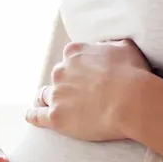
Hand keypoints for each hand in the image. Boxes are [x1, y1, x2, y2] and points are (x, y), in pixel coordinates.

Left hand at [27, 38, 151, 141]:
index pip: (70, 58)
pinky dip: (33, 115)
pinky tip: (31, 116)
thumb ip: (109, 45)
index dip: (78, 67)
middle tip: (78, 93)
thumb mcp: (124, 47)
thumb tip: (105, 46)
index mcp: (74, 53)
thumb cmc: (131, 73)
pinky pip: (37, 115)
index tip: (86, 75)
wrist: (131, 100)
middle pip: (58, 77)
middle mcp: (61, 71)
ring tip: (50, 104)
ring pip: (45, 95)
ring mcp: (57, 94)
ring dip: (48, 98)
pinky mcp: (56, 116)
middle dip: (65, 83)